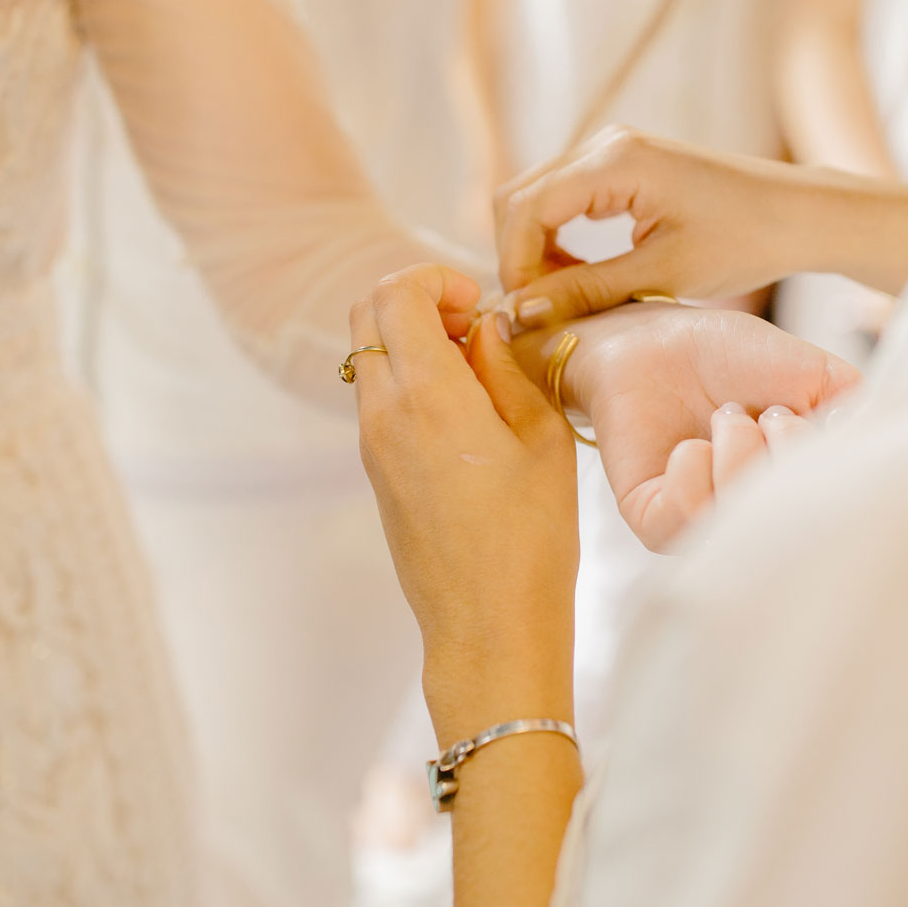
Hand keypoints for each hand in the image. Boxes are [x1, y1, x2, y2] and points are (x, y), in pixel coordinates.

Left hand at [349, 265, 580, 743]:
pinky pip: (377, 398)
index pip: (394, 293)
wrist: (488, 628)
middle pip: (365, 314)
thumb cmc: (531, 539)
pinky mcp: (376, 472)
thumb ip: (506, 367)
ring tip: (476, 372)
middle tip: (472, 325)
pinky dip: (409, 380)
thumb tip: (483, 327)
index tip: (478, 303)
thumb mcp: (542, 439)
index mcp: (427, 395)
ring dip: (412, 341)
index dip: (435, 278)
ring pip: (368, 356)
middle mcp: (383, 413)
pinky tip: (464, 411)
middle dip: (416, 300)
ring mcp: (372, 445)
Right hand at [495, 130, 809, 325]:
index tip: (526, 311)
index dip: (515, 263)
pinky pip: (564, 195)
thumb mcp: (663, 275)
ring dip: (536, 246)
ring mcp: (613, 149)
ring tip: (562, 296)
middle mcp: (606, 144)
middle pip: (520, 195)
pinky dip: (557, 236)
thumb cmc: (743, 240)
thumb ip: (587, 290)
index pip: (528, 207)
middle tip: (538, 308)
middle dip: (518, 254)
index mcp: (616, 162)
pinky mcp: (622, 163)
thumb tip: (522, 310)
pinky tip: (579, 274)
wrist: (796, 214)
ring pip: (537, 195)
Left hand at [532, 303, 860, 550]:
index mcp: (800, 495)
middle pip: (789, 524)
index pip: (835, 516)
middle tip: (765, 412)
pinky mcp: (654, 521)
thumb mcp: (819, 376)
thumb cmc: (736, 357)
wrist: (660, 338)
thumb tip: (878, 450)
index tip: (799, 415)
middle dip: (783, 454)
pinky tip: (689, 445)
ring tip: (724, 419)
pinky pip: (681, 517)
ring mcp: (706, 527)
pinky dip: (691, 469)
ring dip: (737, 455)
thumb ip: (859, 414)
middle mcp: (757, 521)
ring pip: (736, 523)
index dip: (823, 464)